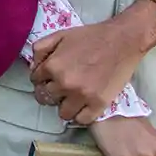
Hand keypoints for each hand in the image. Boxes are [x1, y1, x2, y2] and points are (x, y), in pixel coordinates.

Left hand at [31, 18, 152, 124]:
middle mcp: (64, 83)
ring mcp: (82, 96)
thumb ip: (40, 49)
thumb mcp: (59, 35)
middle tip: (59, 88)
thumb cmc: (89, 36)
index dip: (41, 78)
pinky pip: (82, 120)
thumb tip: (33, 68)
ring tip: (72, 98)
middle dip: (50, 93)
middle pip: (46, 98)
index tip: (49, 78)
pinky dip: (81, 115)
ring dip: (64, 106)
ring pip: (62, 113)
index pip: (35, 81)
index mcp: (52, 66)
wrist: (121, 41)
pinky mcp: (99, 104)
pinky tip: (83, 106)